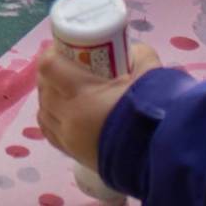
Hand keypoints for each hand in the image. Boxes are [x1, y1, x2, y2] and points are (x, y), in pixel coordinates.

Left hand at [36, 43, 162, 172]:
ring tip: (63, 88)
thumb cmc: (153, 113)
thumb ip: (138, 55)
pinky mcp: (73, 154)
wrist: (161, 157)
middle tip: (64, 65)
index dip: (50, 53)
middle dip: (49, 74)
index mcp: (83, 95)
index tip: (61, 47)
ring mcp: (68, 138)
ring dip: (49, 96)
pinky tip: (61, 112)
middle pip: (44, 89)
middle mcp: (69, 117)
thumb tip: (131, 48)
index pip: (50, 68)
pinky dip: (51, 118)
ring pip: (44, 111)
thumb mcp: (149, 74)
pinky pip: (50, 131)